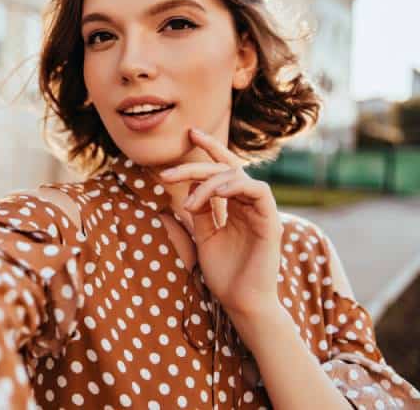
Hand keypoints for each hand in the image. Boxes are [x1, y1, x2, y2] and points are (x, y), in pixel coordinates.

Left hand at [158, 127, 283, 320]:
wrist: (241, 302)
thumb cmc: (224, 273)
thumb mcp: (203, 237)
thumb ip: (199, 212)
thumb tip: (183, 192)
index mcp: (234, 205)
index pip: (222, 169)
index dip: (209, 149)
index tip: (189, 134)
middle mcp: (248, 204)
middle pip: (225, 169)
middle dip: (195, 165)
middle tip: (167, 174)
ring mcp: (260, 211)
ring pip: (238, 176)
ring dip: (209, 183)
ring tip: (190, 202)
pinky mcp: (270, 221)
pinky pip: (258, 191)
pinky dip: (235, 187)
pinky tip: (215, 195)